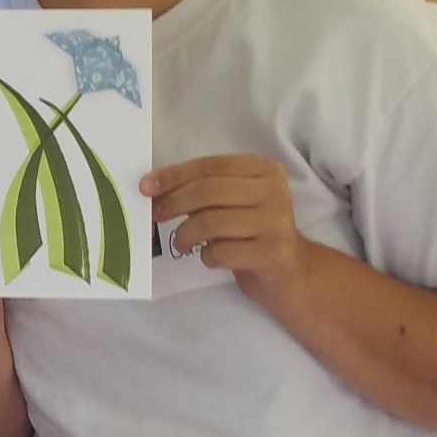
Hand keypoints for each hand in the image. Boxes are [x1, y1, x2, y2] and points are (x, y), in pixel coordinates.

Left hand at [142, 155, 312, 304]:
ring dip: (186, 234)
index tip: (146, 187)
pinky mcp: (271, 254)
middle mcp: (274, 191)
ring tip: (181, 243)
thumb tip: (154, 189)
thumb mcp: (233, 201)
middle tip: (156, 216)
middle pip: (209, 191)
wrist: (290, 270)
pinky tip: (210, 257)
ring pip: (212, 222)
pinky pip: (222, 252)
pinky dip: (206, 256)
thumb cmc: (251, 231)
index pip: (210, 166)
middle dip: (173, 202)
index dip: (174, 175)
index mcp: (264, 169)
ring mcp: (275, 223)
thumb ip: (202, 191)